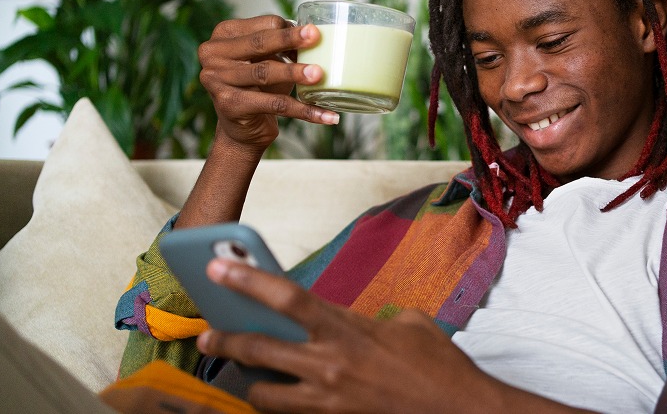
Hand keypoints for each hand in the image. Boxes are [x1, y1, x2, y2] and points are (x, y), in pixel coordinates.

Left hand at [197, 258, 504, 413]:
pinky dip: (280, 404)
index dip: (248, 279)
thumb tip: (349, 324)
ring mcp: (330, 399)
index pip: (288, 298)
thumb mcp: (408, 324)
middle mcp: (332, 364)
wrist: (460, 412)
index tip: (217, 266)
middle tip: (206, 335)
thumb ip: (369, 319)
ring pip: (264, 393)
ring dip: (248, 382)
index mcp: (350, 329)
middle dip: (224, 341)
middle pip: (260, 348)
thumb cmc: (439, 366)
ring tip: (243, 374)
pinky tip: (278, 395)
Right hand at [198, 16, 339, 150]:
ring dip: (295, 73)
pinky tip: (326, 116)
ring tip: (320, 75)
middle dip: (290, 40)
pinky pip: (274, 105)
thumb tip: (314, 36)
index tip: (314, 34)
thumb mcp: (266, 60)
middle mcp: (213, 54)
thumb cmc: (258, 87)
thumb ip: (281, 46)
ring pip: (264, 72)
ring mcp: (216, 80)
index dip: (290, 31)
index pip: (264, 25)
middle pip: (259, 43)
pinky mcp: (229, 105)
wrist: (242, 129)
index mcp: (224, 34)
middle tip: (316, 37)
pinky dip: (303, 110)